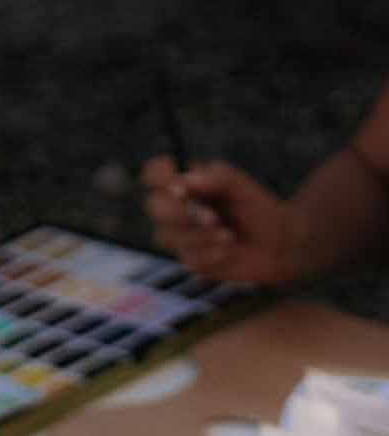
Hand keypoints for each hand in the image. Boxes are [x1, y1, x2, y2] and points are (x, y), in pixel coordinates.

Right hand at [140, 156, 298, 283]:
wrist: (281, 244)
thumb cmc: (259, 209)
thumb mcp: (240, 186)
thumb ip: (214, 177)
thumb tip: (182, 182)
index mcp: (185, 187)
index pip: (154, 176)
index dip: (156, 175)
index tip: (174, 176)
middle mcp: (177, 211)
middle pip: (154, 207)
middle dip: (180, 213)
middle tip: (211, 217)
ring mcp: (181, 238)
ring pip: (170, 236)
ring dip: (203, 236)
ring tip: (229, 235)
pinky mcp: (192, 261)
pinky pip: (190, 258)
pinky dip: (213, 254)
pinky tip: (230, 250)